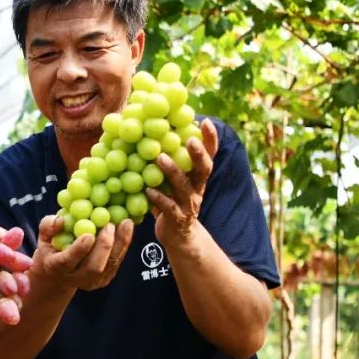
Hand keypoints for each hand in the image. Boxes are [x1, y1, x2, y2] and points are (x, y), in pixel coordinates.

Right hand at [31, 214, 133, 291]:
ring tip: (126, 223)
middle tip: (110, 224)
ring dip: (120, 243)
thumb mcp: (44, 237)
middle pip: (94, 267)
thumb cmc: (51, 249)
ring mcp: (92, 282)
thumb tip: (60, 220)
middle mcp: (75, 278)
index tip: (88, 235)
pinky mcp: (105, 279)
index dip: (78, 250)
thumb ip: (48, 226)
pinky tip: (126, 228)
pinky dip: (123, 245)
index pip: (67, 261)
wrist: (59, 273)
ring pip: (109, 265)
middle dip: (104, 246)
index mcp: (56, 267)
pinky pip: (117, 262)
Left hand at [146, 119, 218, 247]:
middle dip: (199, 153)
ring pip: (184, 186)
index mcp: (198, 177)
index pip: (210, 155)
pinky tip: (148, 190)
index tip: (205, 121)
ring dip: (172, 171)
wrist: (178, 236)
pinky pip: (168, 207)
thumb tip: (154, 132)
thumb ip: (171, 161)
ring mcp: (189, 204)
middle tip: (190, 139)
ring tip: (160, 158)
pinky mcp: (177, 218)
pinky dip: (158, 198)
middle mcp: (197, 188)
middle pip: (204, 169)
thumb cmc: (173, 200)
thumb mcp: (176, 180)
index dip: (210, 139)